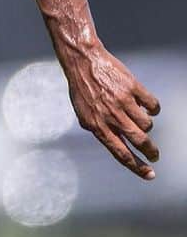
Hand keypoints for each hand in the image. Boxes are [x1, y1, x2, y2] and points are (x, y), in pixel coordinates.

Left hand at [63, 44, 160, 179]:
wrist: (83, 62)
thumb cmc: (82, 89)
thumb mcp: (83, 114)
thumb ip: (98, 129)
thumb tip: (113, 142)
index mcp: (97, 126)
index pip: (120, 153)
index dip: (137, 166)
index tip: (149, 174)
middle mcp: (111, 116)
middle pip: (139, 141)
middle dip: (151, 152)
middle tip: (155, 155)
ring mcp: (123, 102)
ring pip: (147, 124)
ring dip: (146, 125)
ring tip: (139, 118)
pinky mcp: (133, 88)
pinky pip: (152, 106)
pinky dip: (153, 109)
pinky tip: (146, 106)